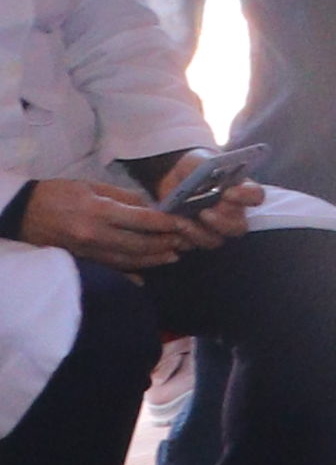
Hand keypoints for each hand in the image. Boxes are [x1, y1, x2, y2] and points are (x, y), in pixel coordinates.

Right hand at [15, 173, 197, 270]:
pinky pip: (109, 269)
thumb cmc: (58, 193)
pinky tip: (143, 277)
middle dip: (164, 244)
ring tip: (172, 256)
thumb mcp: (91, 186)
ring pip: (127, 260)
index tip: (183, 223)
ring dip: (152, 260)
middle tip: (184, 242)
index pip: (141, 220)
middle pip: (138, 244)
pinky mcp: (80, 260)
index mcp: (98, 212)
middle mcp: (94, 235)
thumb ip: (123, 197)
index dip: (165, 223)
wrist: (22, 212)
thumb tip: (149, 208)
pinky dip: (128, 274)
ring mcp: (86, 251)